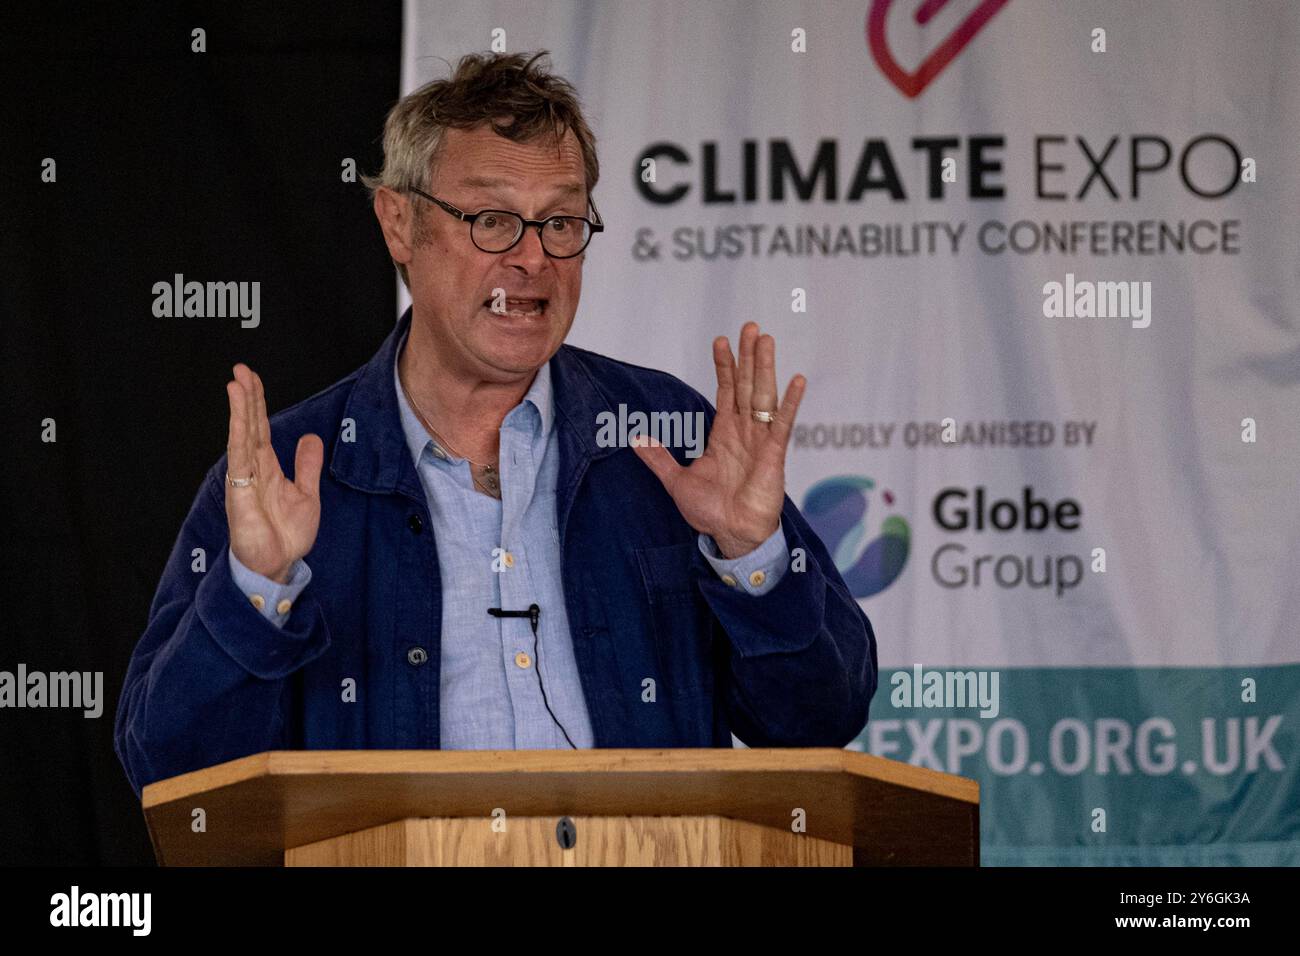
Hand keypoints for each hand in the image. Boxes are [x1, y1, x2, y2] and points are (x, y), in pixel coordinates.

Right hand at [224, 363, 323, 583]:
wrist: (278, 564)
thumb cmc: (286, 534)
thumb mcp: (306, 493)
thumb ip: (307, 465)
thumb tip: (309, 437)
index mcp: (267, 466)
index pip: (260, 426)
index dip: (257, 402)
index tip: (252, 378)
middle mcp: (252, 468)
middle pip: (248, 425)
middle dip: (245, 397)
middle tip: (240, 369)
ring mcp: (243, 479)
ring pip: (241, 437)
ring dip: (239, 410)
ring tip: (236, 384)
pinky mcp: (239, 494)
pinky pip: (239, 460)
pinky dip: (238, 438)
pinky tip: (238, 420)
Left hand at [632, 322, 804, 558]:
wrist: (732, 535)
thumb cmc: (711, 512)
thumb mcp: (677, 481)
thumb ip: (659, 459)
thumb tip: (634, 440)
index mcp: (724, 434)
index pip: (727, 391)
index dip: (724, 366)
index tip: (721, 341)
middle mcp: (745, 432)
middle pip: (748, 385)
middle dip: (748, 356)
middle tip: (750, 327)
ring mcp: (762, 440)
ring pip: (764, 396)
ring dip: (765, 368)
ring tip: (766, 340)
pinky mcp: (775, 454)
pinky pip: (784, 424)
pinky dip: (790, 402)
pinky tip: (797, 380)